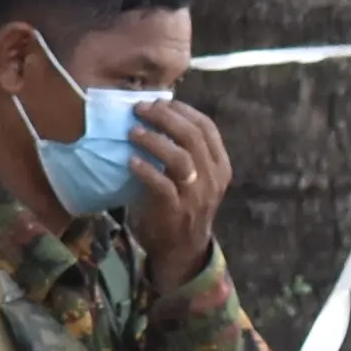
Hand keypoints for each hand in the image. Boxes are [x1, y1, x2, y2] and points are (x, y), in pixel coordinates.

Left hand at [125, 92, 232, 278]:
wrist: (182, 249)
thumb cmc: (181, 206)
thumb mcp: (193, 176)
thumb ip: (183, 151)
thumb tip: (156, 115)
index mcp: (219, 164)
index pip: (207, 127)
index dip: (183, 110)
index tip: (159, 101)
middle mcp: (213, 177)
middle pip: (193, 137)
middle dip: (165, 118)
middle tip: (140, 109)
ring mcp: (196, 195)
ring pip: (180, 158)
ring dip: (154, 141)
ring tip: (133, 132)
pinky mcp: (176, 211)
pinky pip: (162, 185)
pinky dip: (146, 170)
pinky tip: (131, 161)